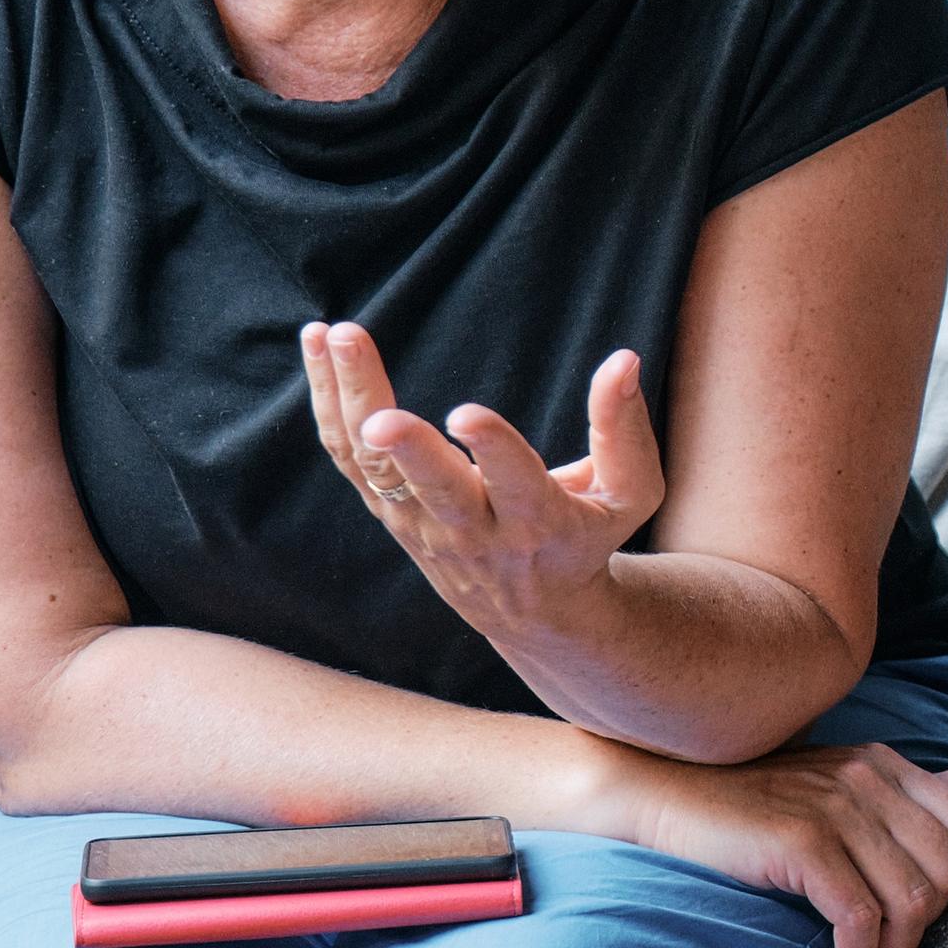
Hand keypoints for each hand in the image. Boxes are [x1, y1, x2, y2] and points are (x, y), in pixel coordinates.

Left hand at [304, 322, 660, 636]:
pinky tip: (315, 342)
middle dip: (405, 449)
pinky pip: (347, 456)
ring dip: (350, 399)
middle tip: (380, 415)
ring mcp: (421, 524)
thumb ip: (624, 430)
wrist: (532, 612)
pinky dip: (327, 400)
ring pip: (373, 466)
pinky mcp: (390, 510)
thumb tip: (623, 359)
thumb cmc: (588, 537)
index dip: (493, 451)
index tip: (466, 415)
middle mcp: (472, 529)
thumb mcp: (631, 494)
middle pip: (431, 488)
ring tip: (333, 334)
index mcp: (539, 521)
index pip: (514, 484)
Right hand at [614, 742, 947, 947]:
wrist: (669, 797)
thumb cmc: (755, 802)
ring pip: (913, 901)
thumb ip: (908, 787)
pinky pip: (860, 919)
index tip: (919, 914)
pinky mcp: (803, 844)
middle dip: (930, 927)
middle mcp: (871, 781)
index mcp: (886, 765)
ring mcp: (838, 810)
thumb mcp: (839, 782)